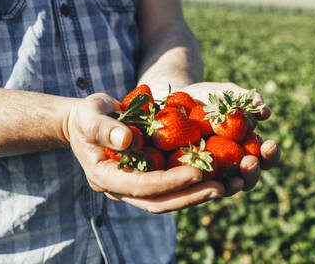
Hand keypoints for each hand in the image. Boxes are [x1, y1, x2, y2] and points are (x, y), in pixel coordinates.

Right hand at [64, 93, 224, 212]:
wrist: (88, 122)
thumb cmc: (88, 114)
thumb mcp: (90, 114)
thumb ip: (104, 127)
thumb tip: (127, 139)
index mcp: (106, 177)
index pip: (142, 185)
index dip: (170, 182)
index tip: (197, 173)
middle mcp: (123, 188)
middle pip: (160, 201)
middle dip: (191, 196)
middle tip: (221, 189)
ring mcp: (136, 187)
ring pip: (169, 199)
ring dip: (197, 195)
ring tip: (226, 187)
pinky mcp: (149, 179)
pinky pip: (173, 188)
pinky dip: (194, 185)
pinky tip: (218, 177)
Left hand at [180, 82, 280, 194]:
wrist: (176, 99)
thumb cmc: (209, 97)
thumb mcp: (227, 93)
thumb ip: (246, 99)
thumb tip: (263, 109)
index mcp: (248, 148)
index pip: (265, 158)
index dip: (271, 155)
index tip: (270, 144)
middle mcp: (232, 166)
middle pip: (248, 179)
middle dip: (252, 172)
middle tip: (250, 161)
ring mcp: (211, 174)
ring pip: (225, 188)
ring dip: (233, 185)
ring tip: (234, 180)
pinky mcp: (189, 176)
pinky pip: (196, 184)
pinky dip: (201, 183)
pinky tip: (201, 177)